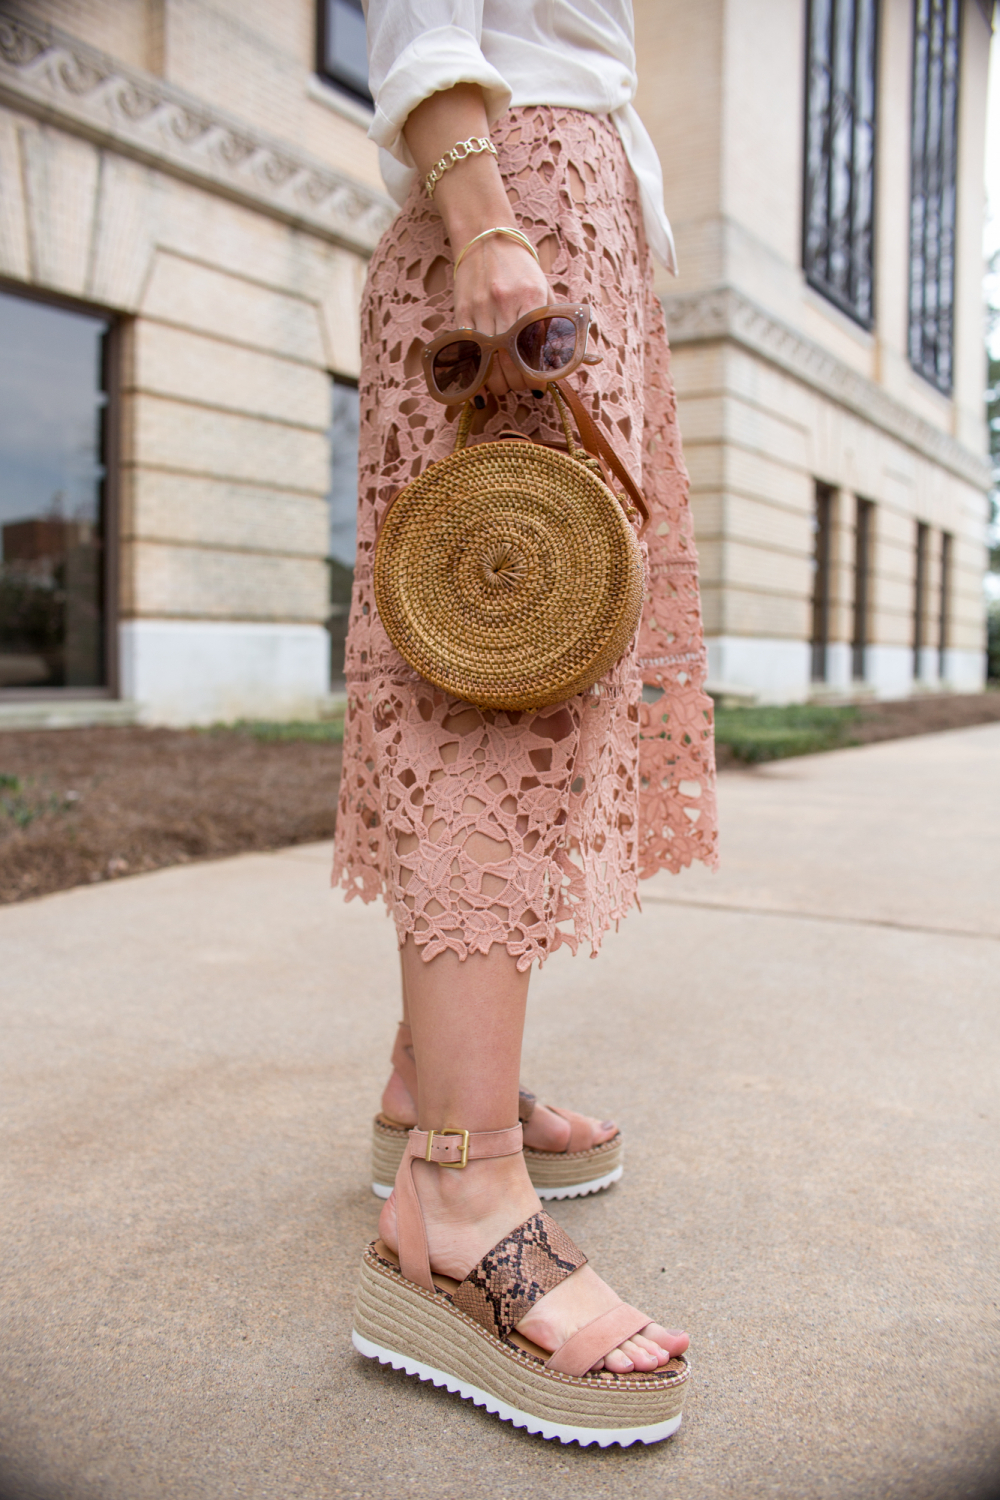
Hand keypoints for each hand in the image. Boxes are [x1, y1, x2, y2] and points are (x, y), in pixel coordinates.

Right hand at [452, 236, 552, 399]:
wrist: (485, 238)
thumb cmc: (520, 267)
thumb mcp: (544, 290)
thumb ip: (553, 325)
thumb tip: (569, 360)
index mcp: (531, 297)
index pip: (534, 351)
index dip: (536, 377)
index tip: (539, 386)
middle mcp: (504, 304)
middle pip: (510, 362)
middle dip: (517, 383)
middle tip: (522, 385)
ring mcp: (480, 309)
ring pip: (488, 362)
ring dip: (497, 382)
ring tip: (505, 382)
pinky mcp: (462, 313)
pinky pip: (467, 353)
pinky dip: (476, 375)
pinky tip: (482, 384)